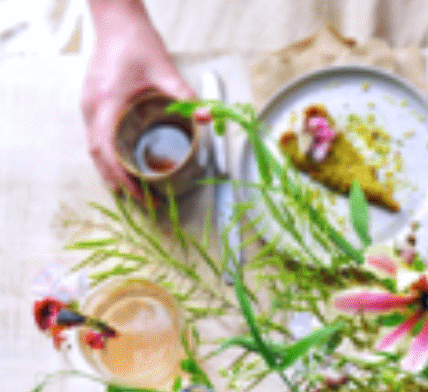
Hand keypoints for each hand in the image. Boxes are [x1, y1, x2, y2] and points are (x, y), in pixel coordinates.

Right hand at [81, 0, 193, 195]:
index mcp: (106, 103)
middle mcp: (92, 108)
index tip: (141, 195)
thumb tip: (207, 117)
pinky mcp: (93, 103)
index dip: (123, 178)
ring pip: (94, 148)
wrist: (116, 22)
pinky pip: (96, 137)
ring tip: (134, 191)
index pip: (107, 151)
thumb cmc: (136, 43)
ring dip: (111, 171)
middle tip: (144, 201)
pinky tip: (124, 165)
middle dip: (118, 182)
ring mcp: (88, 105)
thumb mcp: (166, 70)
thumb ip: (185, 96)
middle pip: (98, 156)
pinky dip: (108, 156)